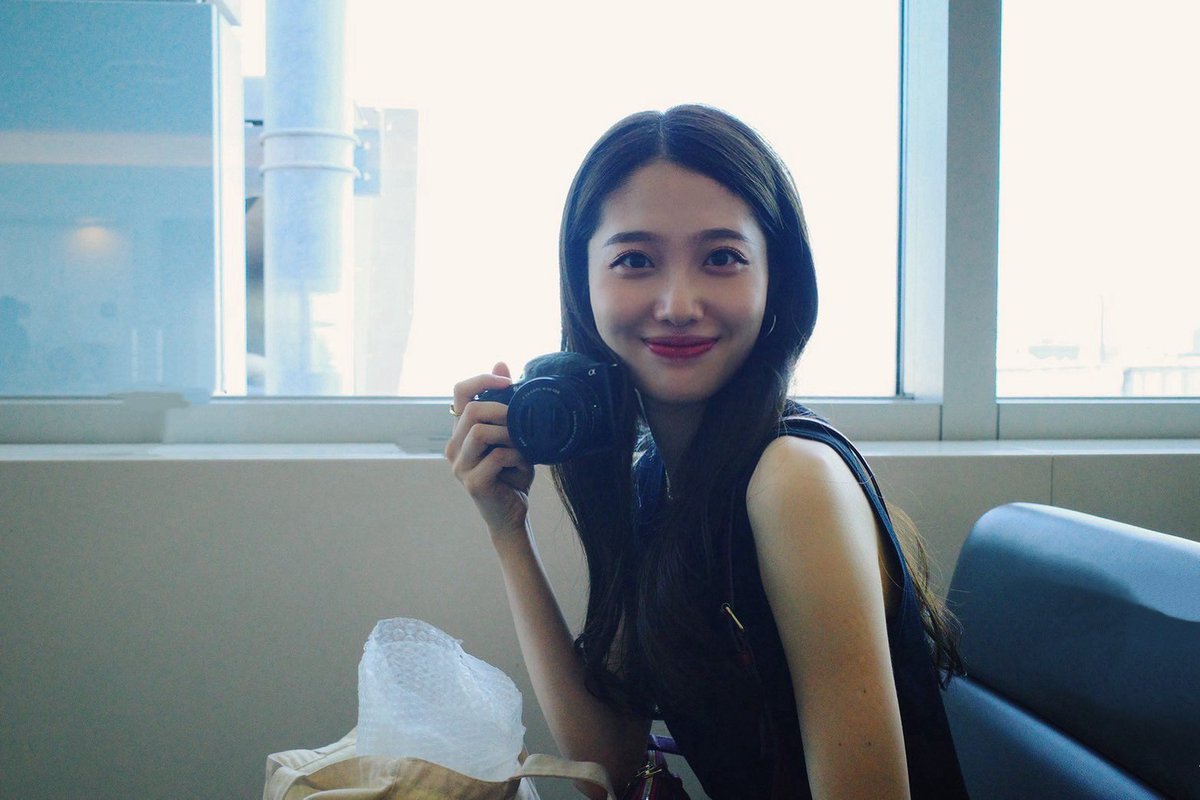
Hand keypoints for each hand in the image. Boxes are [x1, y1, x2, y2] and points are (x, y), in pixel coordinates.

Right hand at [445, 362, 535, 537]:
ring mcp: (460, 466)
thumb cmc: (512, 473)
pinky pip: (496, 457)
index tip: (508, 381)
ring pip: (479, 431)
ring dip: (508, 434)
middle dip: (502, 410)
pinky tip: (523, 465)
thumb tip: (501, 362)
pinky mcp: (473, 483)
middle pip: (471, 411)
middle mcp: (454, 447)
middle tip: (521, 421)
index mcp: (461, 432)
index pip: (459, 392)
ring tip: (522, 445)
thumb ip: (504, 404)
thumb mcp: (511, 434)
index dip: (482, 379)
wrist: (513, 514)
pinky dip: (516, 457)